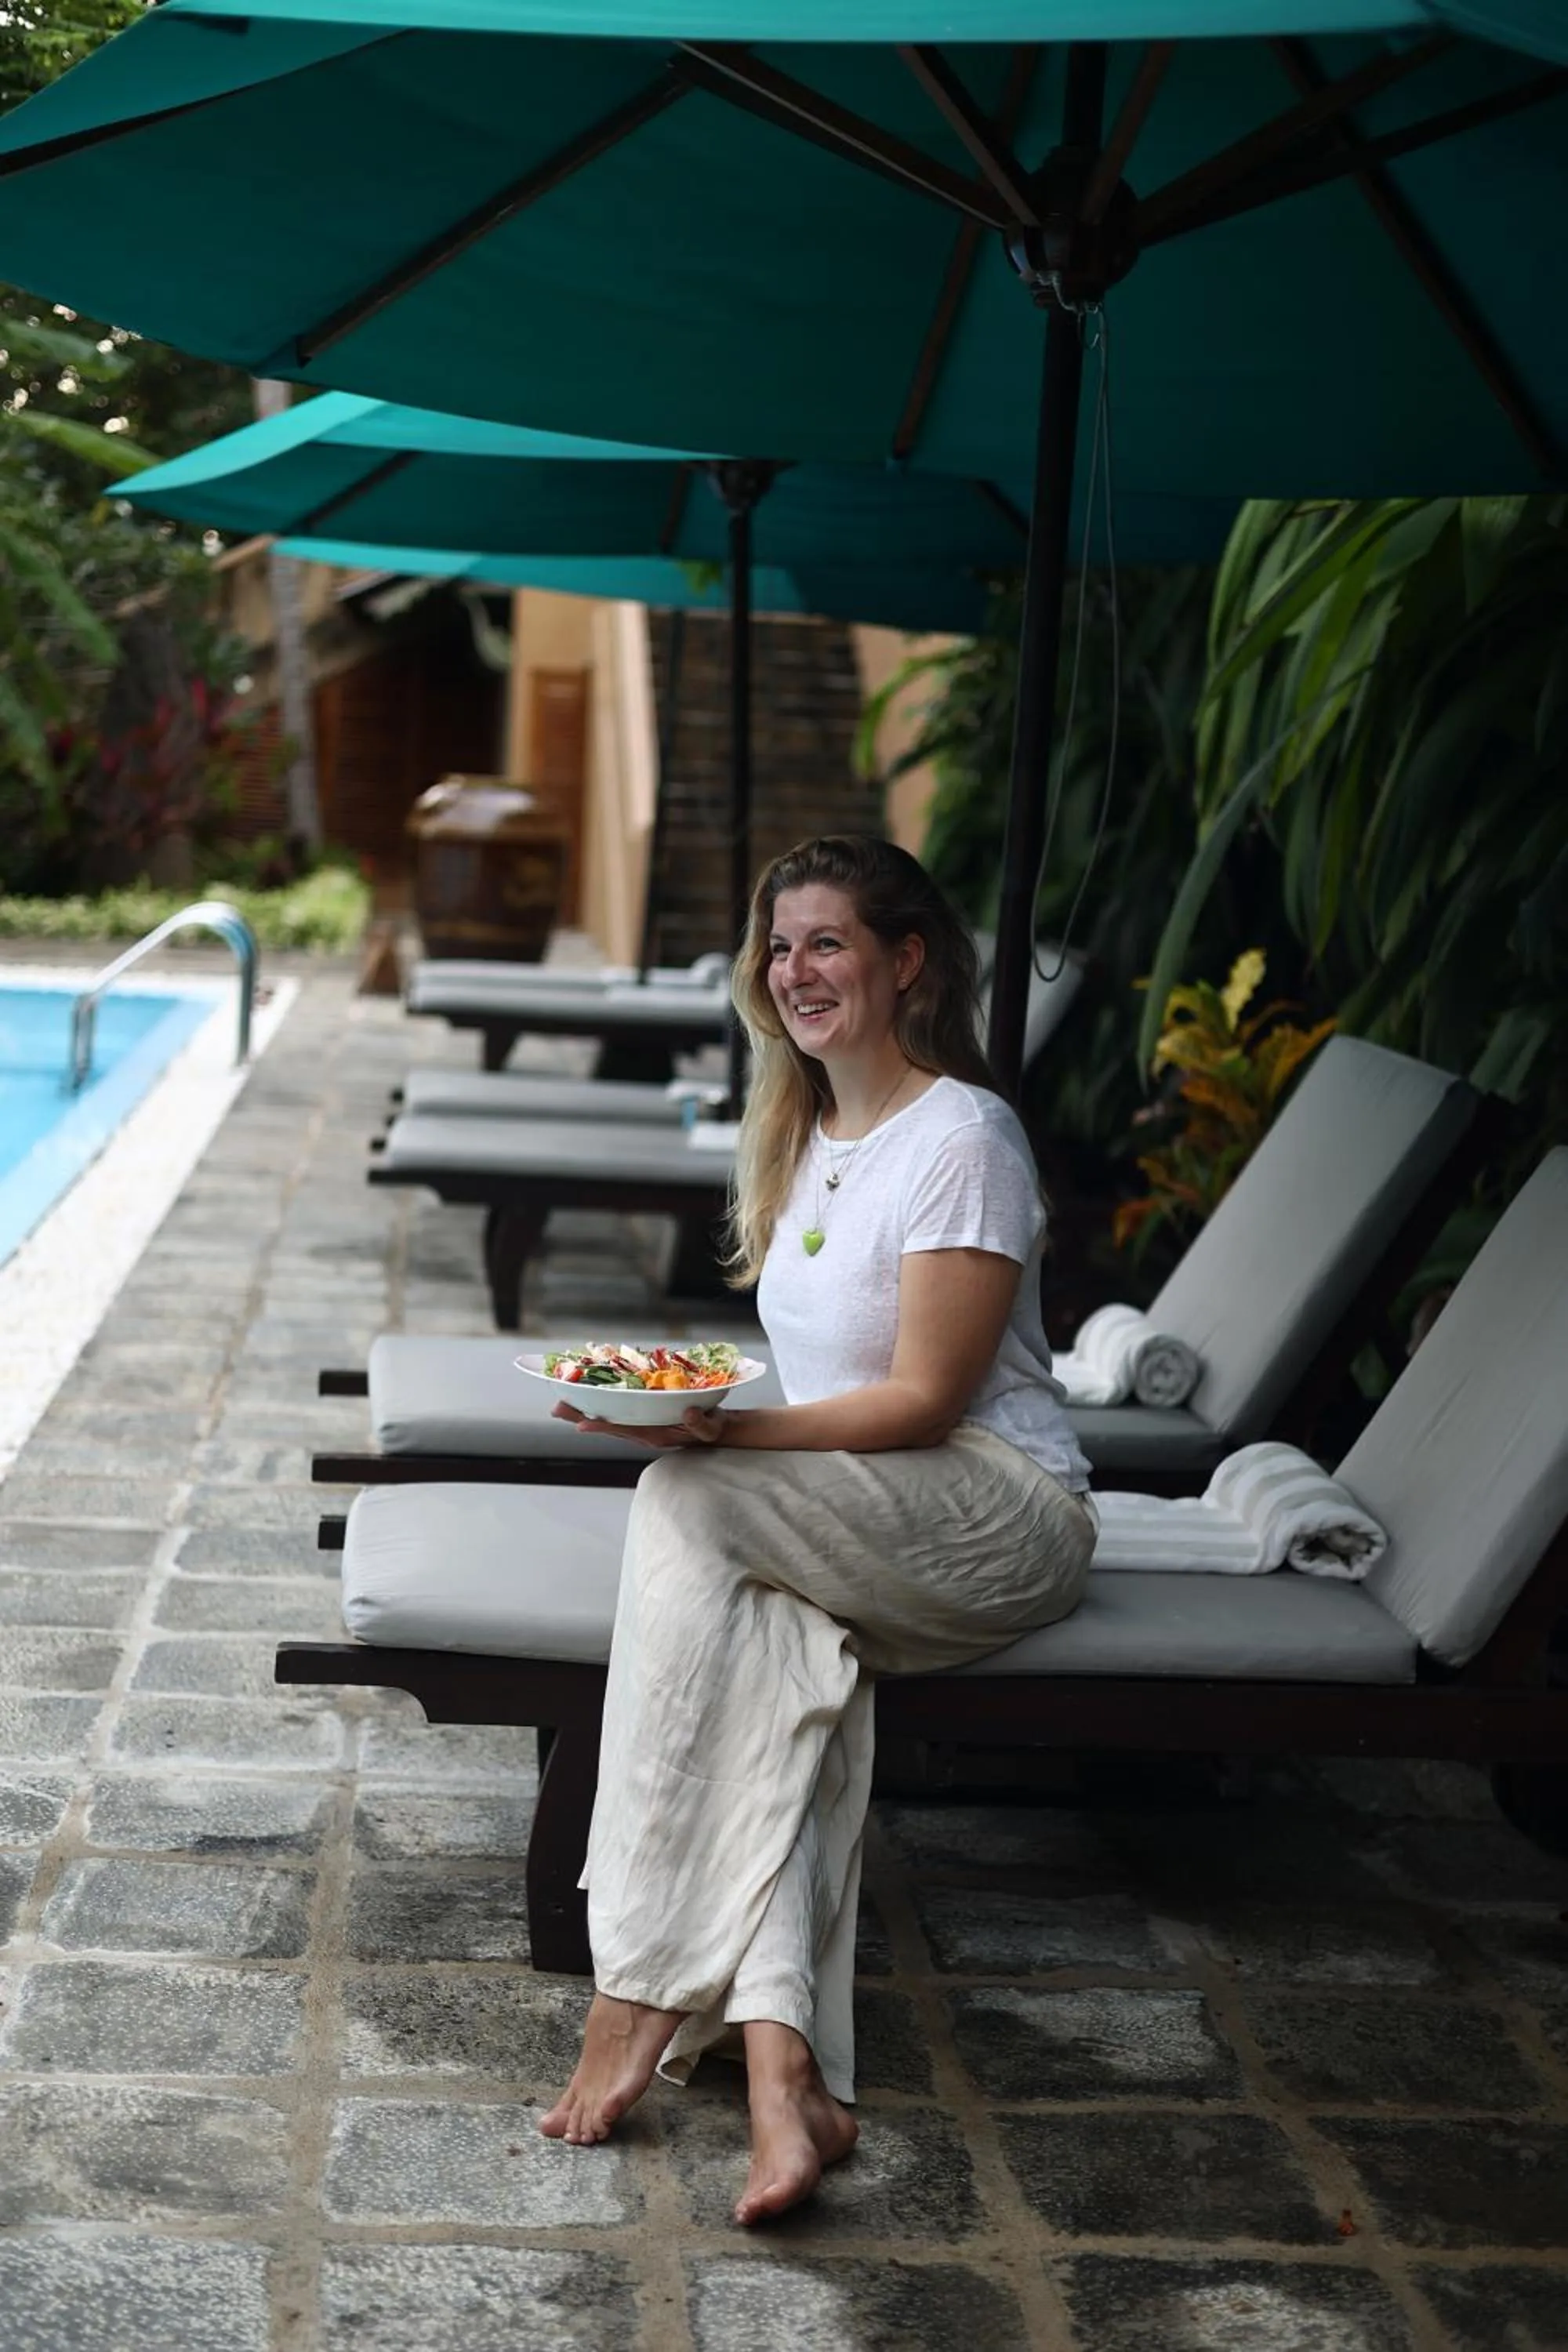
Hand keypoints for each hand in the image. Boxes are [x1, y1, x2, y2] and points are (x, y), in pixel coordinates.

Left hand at [550, 1400, 727, 1448]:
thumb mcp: (710, 1427)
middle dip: (581, 1416)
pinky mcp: (642, 1418)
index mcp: (654, 1434)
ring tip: (563, 1403)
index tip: (580, 1424)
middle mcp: (642, 1431)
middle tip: (556, 1408)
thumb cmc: (712, 1428)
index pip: (623, 1430)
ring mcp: (641, 1426)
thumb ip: (700, 1423)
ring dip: (585, 1411)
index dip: (602, 1425)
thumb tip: (687, 1412)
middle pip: (607, 1425)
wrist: (714, 1429)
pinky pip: (618, 1413)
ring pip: (608, 1419)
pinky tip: (589, 1399)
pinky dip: (602, 1406)